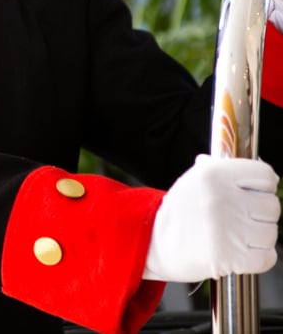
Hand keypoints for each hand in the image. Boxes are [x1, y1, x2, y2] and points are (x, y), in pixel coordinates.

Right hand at [142, 154, 279, 282]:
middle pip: (272, 207)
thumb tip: (243, 164)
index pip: (266, 175)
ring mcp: (227, 228)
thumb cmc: (176, 214)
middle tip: (239, 219)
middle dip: (259, 216)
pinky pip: (267, 258)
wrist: (152, 243)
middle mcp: (221, 198)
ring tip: (235, 236)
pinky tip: (239, 252)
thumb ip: (218, 171)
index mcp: (212, 174)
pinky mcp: (230, 256)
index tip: (255, 194)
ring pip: (270, 234)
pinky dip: (257, 258)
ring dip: (257, 238)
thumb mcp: (190, 181)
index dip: (264, 187)